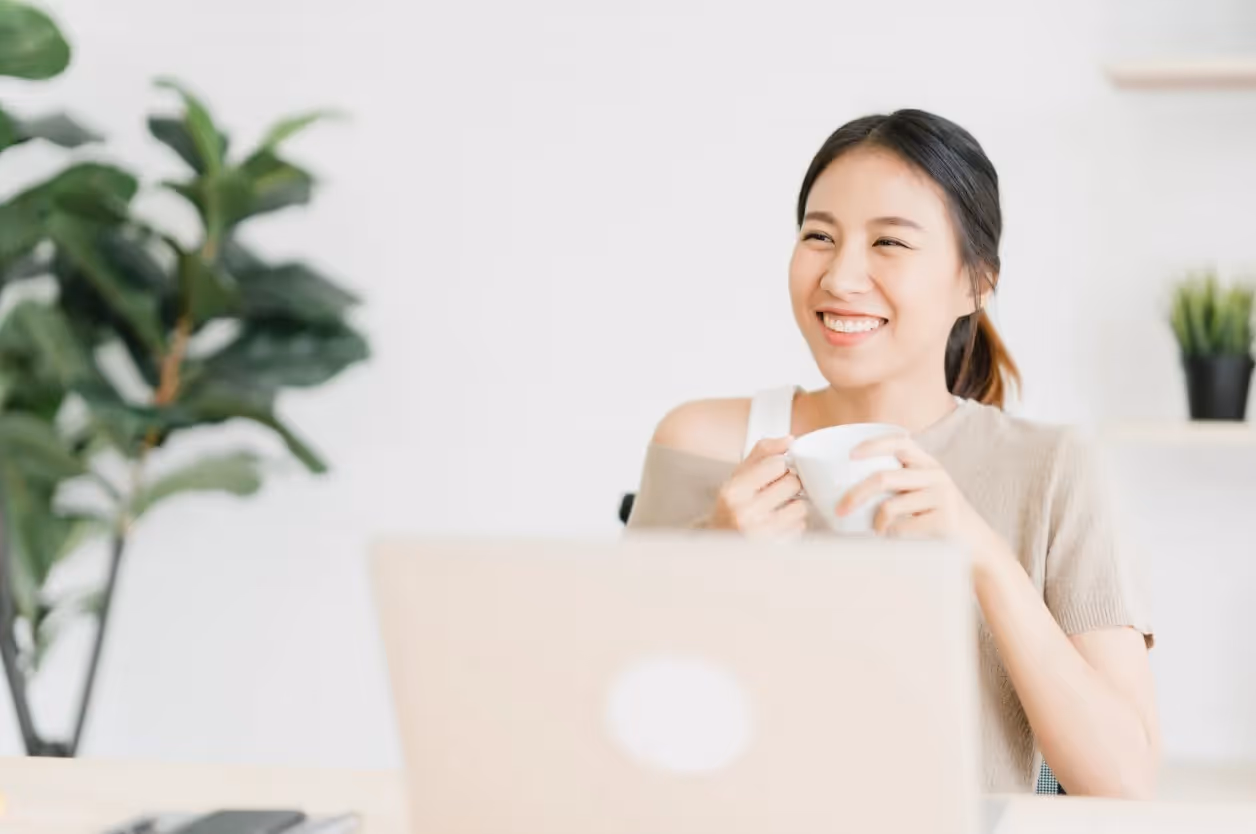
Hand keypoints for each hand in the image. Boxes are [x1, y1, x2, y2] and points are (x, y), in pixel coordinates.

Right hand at [707, 437, 807, 537]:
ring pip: (801, 507)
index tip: (777, 470)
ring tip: (780, 507)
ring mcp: (760, 534)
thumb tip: (789, 440)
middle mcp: (745, 513)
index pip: (776, 464)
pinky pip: (800, 527)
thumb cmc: (733, 504)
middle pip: (792, 484)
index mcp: (734, 491)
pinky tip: (780, 522)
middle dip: (790, 483)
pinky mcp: (775, 547)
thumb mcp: (738, 475)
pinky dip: (794, 523)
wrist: (721, 538)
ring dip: (795, 505)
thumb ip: (762, 452)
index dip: (780, 464)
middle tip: (779, 489)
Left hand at [835, 433, 1001, 568]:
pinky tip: (895, 540)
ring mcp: (941, 497)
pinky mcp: (943, 520)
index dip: (873, 446)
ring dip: (876, 523)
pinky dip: (890, 536)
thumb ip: (899, 483)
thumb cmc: (938, 517)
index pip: (900, 442)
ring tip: (878, 531)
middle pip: (883, 478)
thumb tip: (849, 486)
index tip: (850, 455)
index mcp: (928, 464)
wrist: (977, 545)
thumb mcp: (924, 491)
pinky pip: (901, 528)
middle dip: (855, 494)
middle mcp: (936, 475)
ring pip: (889, 506)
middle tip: (840, 509)